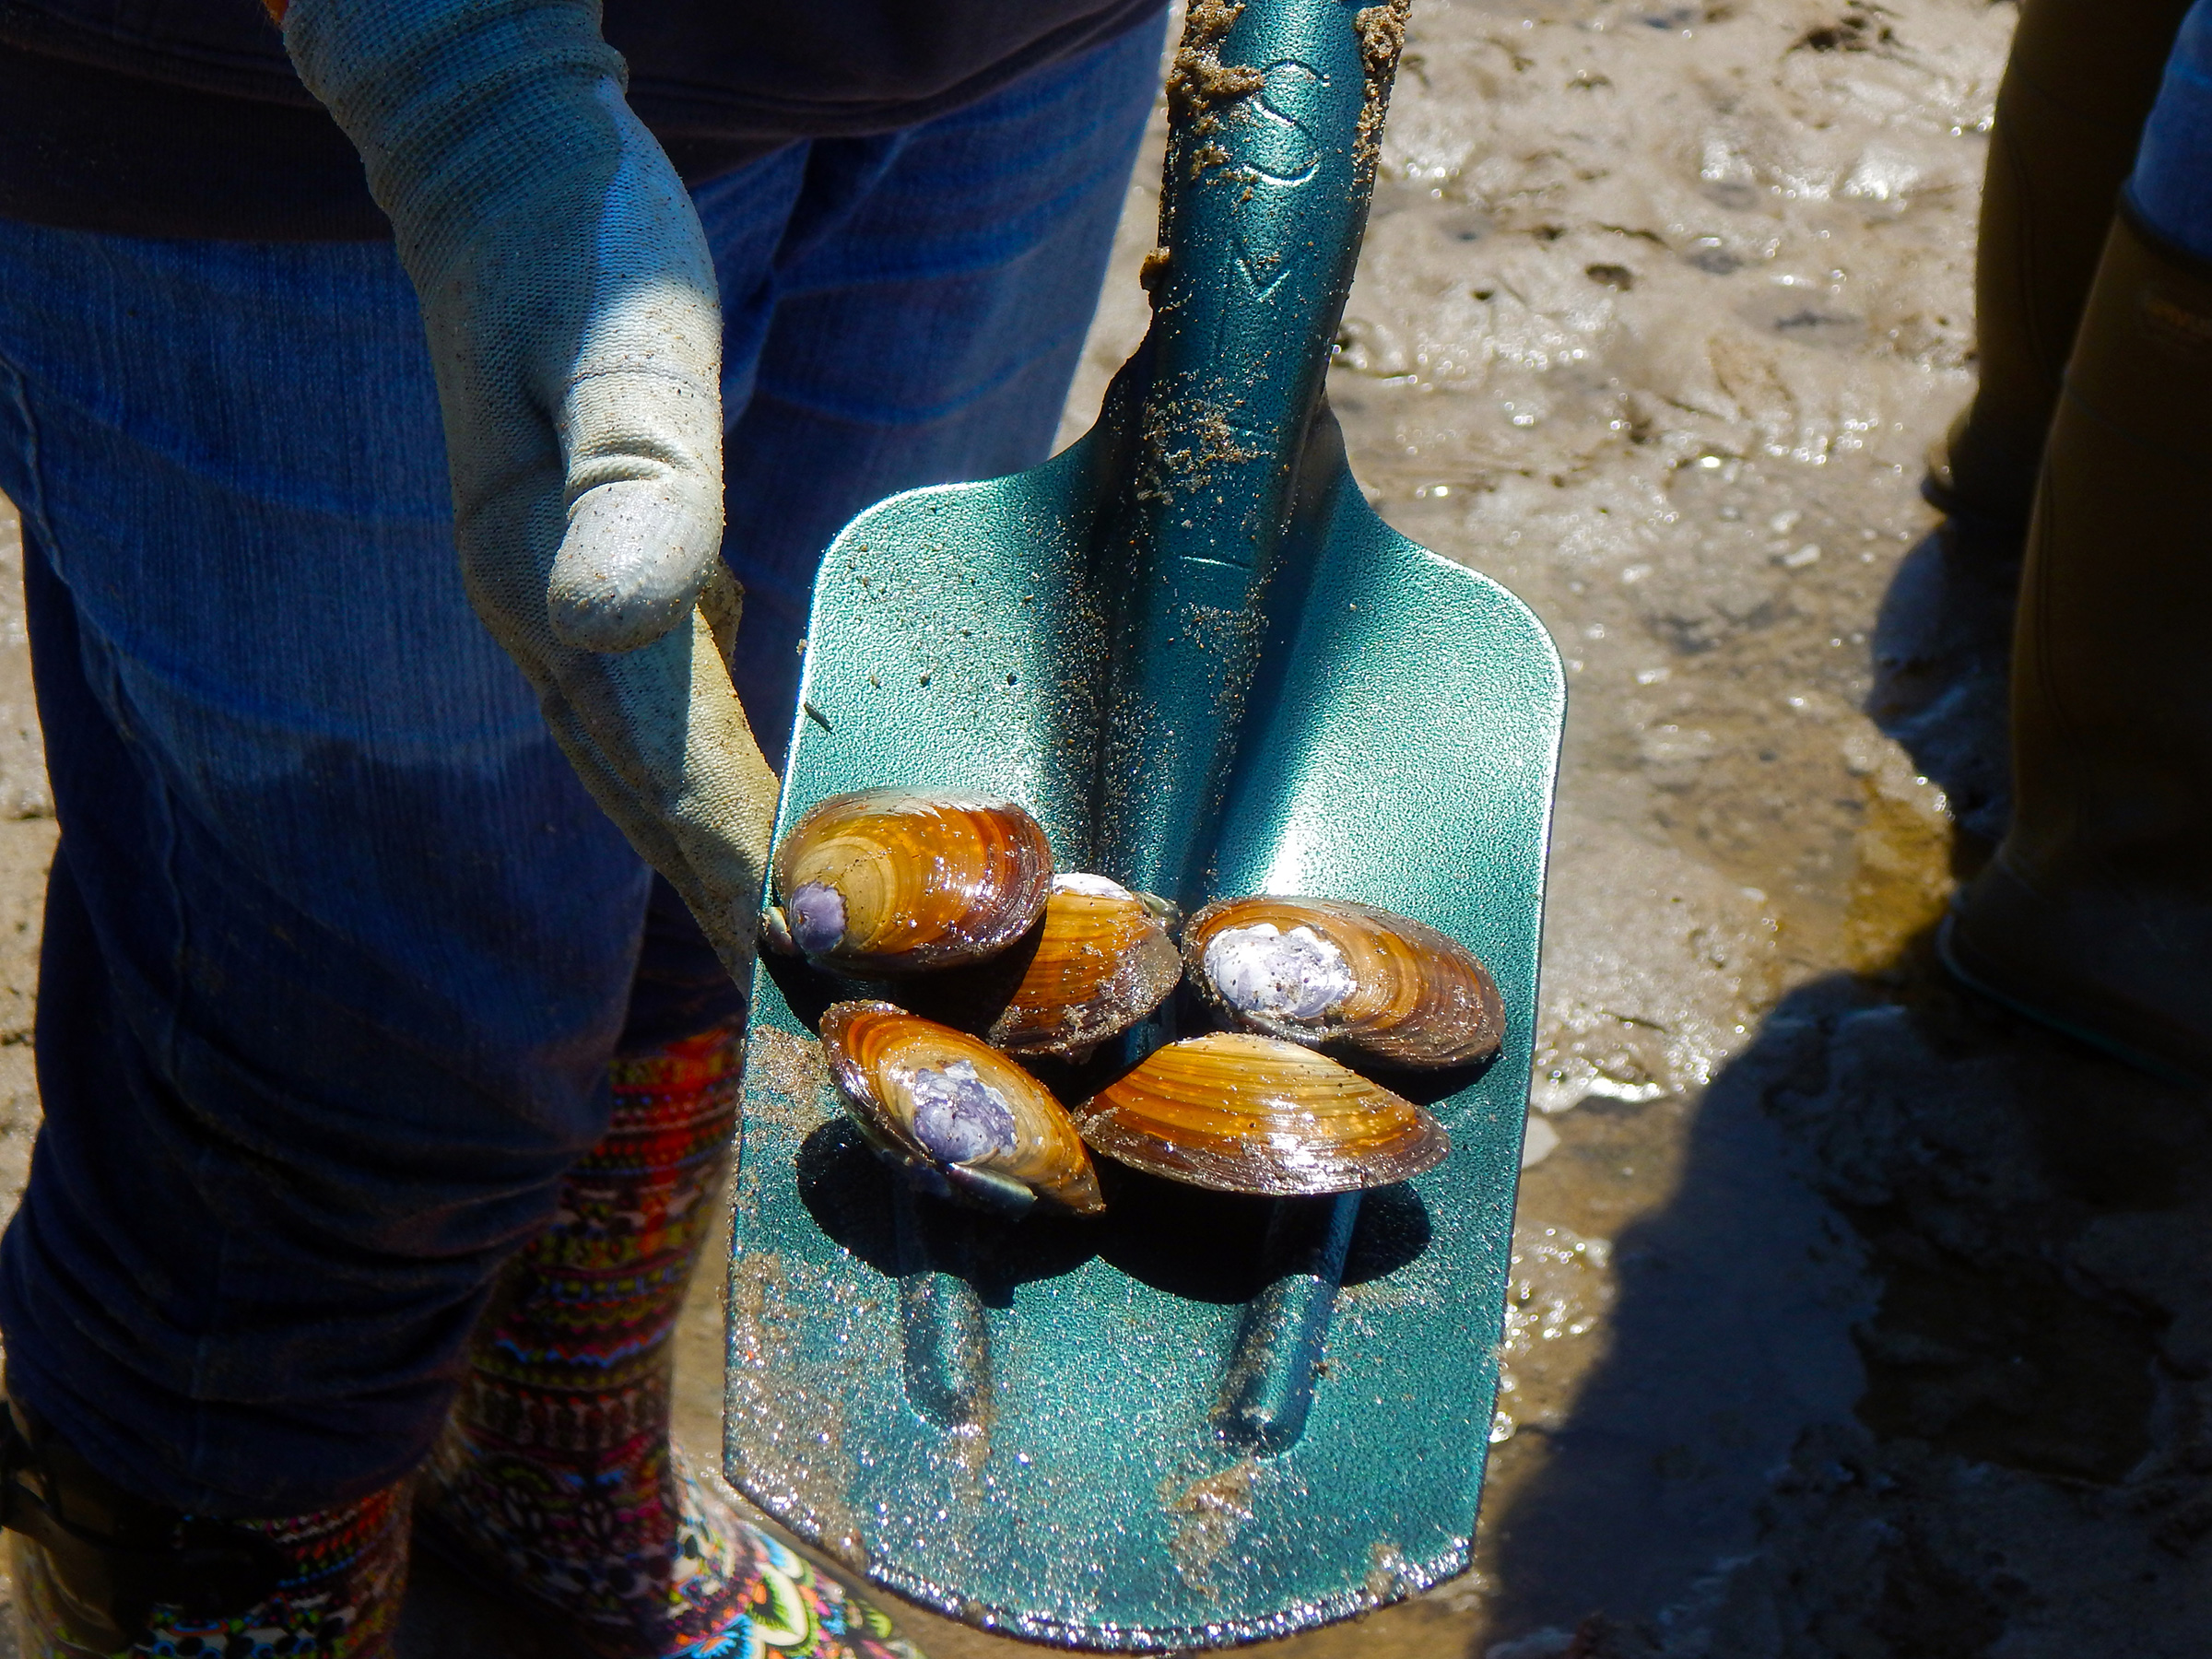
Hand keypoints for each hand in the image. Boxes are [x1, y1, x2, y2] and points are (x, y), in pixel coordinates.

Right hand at [283, 0, 777, 976]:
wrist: (509, 185)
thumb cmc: (582, 251)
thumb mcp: (623, 340)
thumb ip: (630, 477)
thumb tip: (619, 621)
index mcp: (550, 582)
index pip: (663, 759)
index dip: (735, 865)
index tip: (800, 968)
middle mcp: (549, 621)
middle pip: (648, 794)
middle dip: (729, 901)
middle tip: (810, 1011)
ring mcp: (568, 610)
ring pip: (654, 766)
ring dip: (724, 856)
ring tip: (802, 947)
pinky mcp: (606, 583)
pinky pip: (670, 710)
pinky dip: (726, 776)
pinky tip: (777, 807)